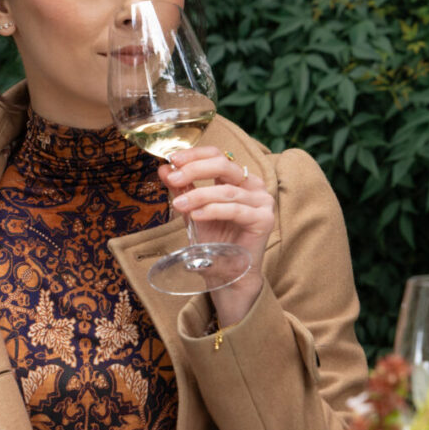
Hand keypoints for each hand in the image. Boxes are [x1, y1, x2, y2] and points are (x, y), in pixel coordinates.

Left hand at [159, 148, 274, 324]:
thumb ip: (182, 189)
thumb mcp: (193, 210)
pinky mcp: (264, 219)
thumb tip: (164, 168)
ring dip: (199, 195)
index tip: (171, 159)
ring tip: (178, 204)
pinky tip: (196, 215)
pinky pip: (236, 209)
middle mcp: (253, 186)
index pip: (218, 155)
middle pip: (224, 165)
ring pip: (227, 190)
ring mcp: (262, 202)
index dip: (195, 154)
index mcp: (238, 179)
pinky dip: (213, 210)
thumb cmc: (213, 243)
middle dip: (195, 169)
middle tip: (173, 178)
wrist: (226, 275)